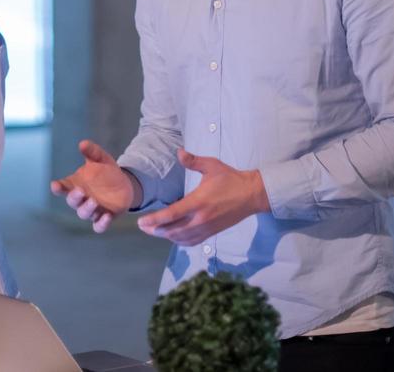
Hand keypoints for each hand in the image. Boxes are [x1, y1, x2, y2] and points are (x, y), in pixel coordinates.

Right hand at [51, 139, 142, 233]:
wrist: (125, 185)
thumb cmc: (107, 171)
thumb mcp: (101, 158)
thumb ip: (92, 152)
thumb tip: (83, 143)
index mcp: (76, 183)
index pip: (63, 187)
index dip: (58, 187)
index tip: (55, 185)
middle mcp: (81, 198)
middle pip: (72, 202)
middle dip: (74, 198)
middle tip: (81, 191)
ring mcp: (92, 209)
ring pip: (83, 214)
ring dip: (87, 209)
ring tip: (94, 202)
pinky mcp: (104, 218)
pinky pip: (98, 226)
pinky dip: (101, 224)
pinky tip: (107, 216)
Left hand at [137, 149, 270, 245]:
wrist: (252, 195)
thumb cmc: (231, 179)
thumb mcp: (212, 165)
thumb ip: (193, 161)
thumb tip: (179, 152)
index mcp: (198, 202)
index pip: (172, 214)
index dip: (155, 220)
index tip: (142, 222)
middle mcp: (201, 219)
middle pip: (173, 230)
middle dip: (155, 230)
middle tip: (143, 227)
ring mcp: (207, 228)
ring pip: (181, 238)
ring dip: (166, 236)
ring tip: (154, 231)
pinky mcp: (212, 232)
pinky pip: (192, 241)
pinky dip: (180, 241)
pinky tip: (173, 236)